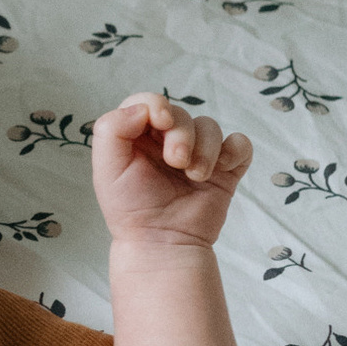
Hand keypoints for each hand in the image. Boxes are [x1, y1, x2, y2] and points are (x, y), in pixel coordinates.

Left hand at [92, 92, 251, 249]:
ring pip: (211, 127)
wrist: (161, 243)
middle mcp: (168, 141)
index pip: (149, 101)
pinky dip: (236, 149)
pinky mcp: (224, 170)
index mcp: (139, 136)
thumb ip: (112, 130)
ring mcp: (198, 154)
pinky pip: (240, 144)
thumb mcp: (107, 168)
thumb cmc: (131, 209)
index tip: (160, 122)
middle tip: (176, 162)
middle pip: (182, 114)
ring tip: (195, 176)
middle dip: (182, 134)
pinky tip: (222, 168)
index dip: (157, 104)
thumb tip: (141, 109)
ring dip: (206, 149)